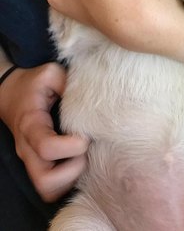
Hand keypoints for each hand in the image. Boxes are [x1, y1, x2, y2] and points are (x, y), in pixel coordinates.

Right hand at [0, 63, 88, 201]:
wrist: (10, 93)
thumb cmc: (34, 84)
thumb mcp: (50, 74)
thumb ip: (69, 82)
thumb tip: (92, 94)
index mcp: (31, 124)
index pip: (46, 147)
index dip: (71, 146)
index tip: (85, 136)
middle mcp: (28, 148)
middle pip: (45, 181)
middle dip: (73, 171)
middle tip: (85, 151)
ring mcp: (31, 160)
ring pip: (48, 190)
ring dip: (70, 179)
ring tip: (83, 157)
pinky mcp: (37, 165)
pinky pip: (50, 188)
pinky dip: (67, 182)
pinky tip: (79, 160)